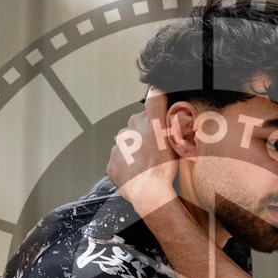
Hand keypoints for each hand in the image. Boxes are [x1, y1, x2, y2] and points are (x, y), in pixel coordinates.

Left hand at [107, 88, 177, 211]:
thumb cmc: (160, 164)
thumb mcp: (164, 128)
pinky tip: (140, 174)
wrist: (149, 192)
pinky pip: (121, 166)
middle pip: (137, 134)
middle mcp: (123, 135)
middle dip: (145, 141)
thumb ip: (157, 104)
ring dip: (137, 155)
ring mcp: (116, 153)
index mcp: (136, 122)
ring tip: (149, 167)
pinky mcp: (112, 169)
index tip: (163, 138)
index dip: (157, 128)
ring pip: (129, 150)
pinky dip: (129, 169)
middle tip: (159, 154)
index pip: (147, 119)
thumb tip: (153, 86)